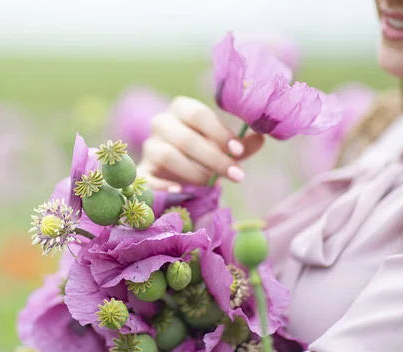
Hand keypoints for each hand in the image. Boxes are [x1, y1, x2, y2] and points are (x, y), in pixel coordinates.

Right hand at [139, 96, 264, 190]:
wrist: (173, 174)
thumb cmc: (201, 155)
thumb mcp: (223, 149)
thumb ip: (240, 145)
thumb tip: (261, 137)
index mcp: (180, 109)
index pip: (198, 114)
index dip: (219, 132)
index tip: (238, 151)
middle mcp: (161, 123)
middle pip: (185, 137)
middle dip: (214, 158)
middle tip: (237, 175)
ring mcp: (148, 147)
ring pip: (167, 155)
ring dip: (194, 171)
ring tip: (211, 183)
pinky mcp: (141, 171)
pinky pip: (149, 177)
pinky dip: (165, 185)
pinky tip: (181, 191)